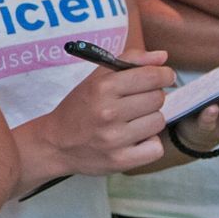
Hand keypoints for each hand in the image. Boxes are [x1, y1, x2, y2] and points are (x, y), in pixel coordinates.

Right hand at [39, 48, 174, 175]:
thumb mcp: (97, 79)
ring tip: (132, 122)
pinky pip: (156, 148)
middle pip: (158, 99)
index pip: (151, 76)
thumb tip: (163, 57)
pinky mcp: (120, 160)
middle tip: (137, 103)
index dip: (163, 75)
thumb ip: (130, 61)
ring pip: (158, 122)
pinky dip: (149, 144)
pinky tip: (134, 140)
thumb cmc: (79, 108)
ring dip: (150, 121)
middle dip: (152, 98)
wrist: (55, 144)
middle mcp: (109, 113)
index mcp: (102, 88)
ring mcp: (115, 139)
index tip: (163, 77)